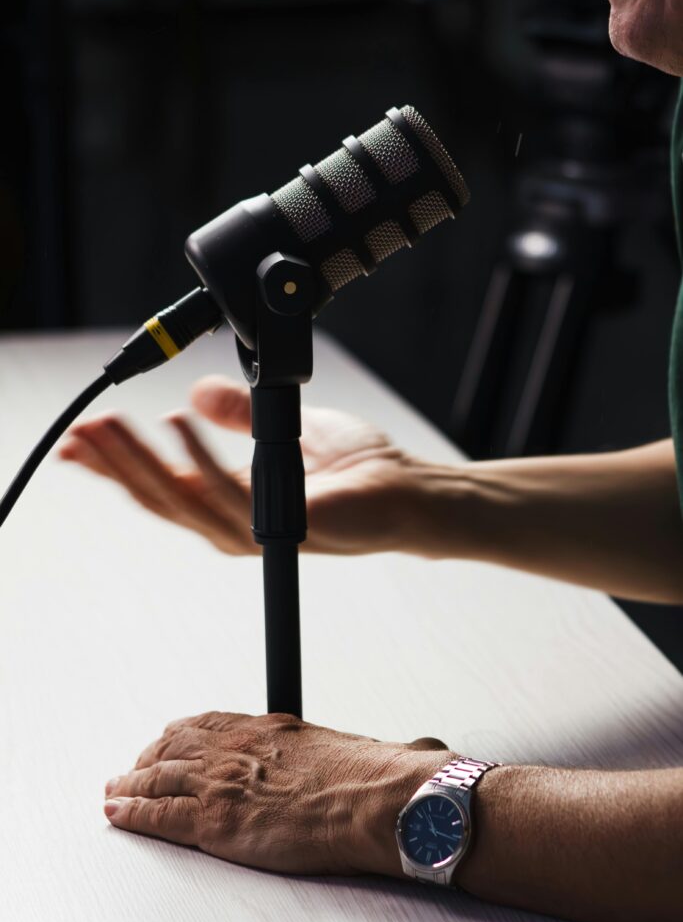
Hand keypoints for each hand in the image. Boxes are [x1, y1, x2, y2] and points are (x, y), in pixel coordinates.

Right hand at [60, 375, 433, 556]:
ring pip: (182, 501)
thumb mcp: (283, 428)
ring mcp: (259, 530)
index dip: (119, 465)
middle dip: (114, 465)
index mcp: (232, 499)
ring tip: (106, 426)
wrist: (408, 491)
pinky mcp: (284, 527)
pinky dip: (199, 457)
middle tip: (78, 432)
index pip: (163, 486)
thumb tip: (195, 391)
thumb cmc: (356, 468)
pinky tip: (175, 422)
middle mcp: (237, 522)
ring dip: (138, 462)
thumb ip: (240, 412)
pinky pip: (231, 494)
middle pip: (160, 498)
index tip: (82, 439)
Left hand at [102, 710, 453, 876]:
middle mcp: (239, 749)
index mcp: (269, 728)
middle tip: (134, 764)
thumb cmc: (378, 777)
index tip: (169, 736)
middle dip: (149, 756)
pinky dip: (131, 813)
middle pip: (175, 746)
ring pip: (157, 777)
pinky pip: (157, 815)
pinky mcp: (214, 822)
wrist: (376, 801)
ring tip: (115, 788)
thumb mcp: (369, 747)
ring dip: (131, 783)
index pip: (209, 723)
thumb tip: (419, 750)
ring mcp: (223, 783)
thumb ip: (374, 748)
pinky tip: (116, 812)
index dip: (180, 732)